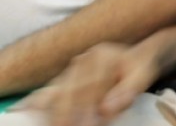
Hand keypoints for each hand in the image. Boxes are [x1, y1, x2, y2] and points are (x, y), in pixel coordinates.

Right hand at [21, 42, 158, 125]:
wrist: (135, 58)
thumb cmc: (138, 69)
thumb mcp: (142, 76)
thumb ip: (127, 91)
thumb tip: (105, 109)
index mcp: (103, 55)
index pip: (93, 85)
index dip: (87, 108)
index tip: (89, 125)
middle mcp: (84, 58)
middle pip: (72, 89)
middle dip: (67, 113)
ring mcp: (72, 67)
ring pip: (60, 91)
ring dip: (56, 112)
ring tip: (56, 125)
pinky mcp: (65, 77)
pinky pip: (52, 91)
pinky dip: (43, 102)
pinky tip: (33, 110)